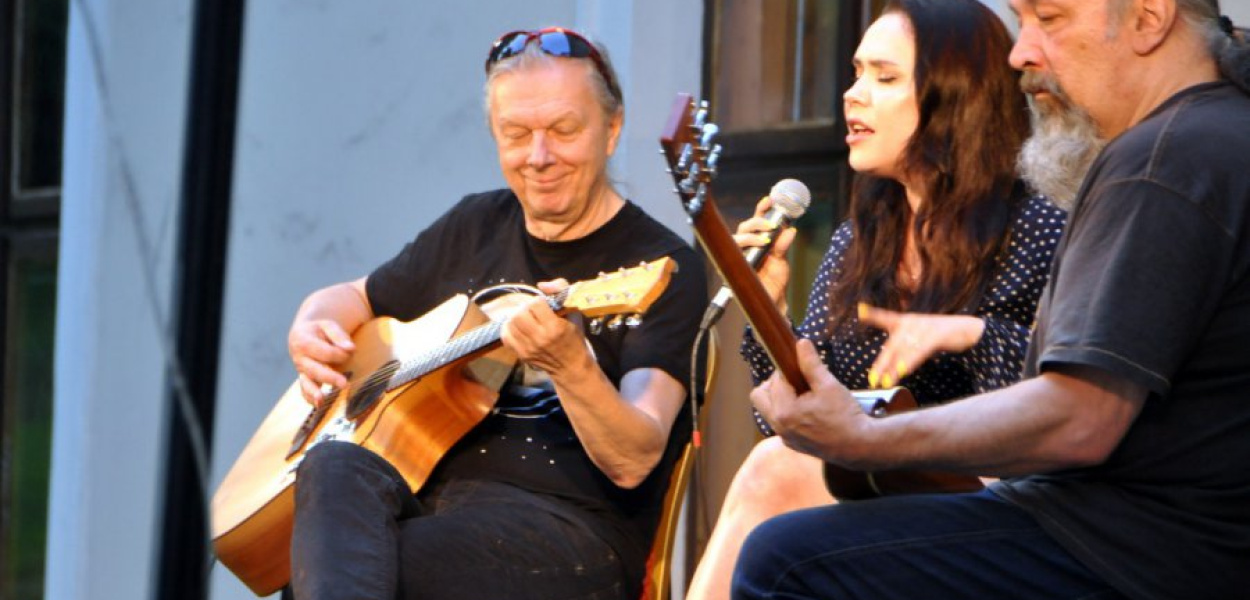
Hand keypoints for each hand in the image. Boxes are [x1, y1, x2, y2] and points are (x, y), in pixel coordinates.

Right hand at [288, 319, 355, 405]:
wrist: (303, 335)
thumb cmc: (319, 330)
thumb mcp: (328, 326)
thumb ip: (339, 335)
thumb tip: (350, 348)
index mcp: (303, 341)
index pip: (324, 351)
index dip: (339, 354)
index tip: (351, 351)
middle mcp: (299, 358)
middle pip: (314, 369)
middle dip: (329, 377)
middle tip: (344, 384)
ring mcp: (301, 370)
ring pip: (306, 382)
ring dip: (314, 392)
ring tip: (322, 400)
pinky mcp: (304, 379)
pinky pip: (304, 390)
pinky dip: (310, 398)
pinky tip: (319, 405)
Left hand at [501, 279, 588, 374]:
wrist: (571, 366)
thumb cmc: (574, 337)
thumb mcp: (574, 312)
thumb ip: (562, 290)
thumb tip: (541, 285)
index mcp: (555, 327)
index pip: (536, 304)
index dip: (539, 301)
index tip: (544, 305)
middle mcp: (540, 338)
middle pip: (520, 313)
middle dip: (526, 308)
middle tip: (532, 311)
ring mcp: (529, 348)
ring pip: (511, 323)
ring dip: (517, 317)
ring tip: (525, 318)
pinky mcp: (522, 354)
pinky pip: (506, 336)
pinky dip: (509, 328)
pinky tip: (518, 327)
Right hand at [733, 196, 798, 309]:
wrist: (772, 300)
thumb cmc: (775, 280)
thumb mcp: (782, 260)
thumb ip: (783, 245)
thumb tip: (791, 230)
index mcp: (758, 240)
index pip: (757, 220)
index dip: (761, 209)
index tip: (769, 200)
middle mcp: (746, 246)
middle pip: (744, 226)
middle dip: (756, 223)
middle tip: (771, 226)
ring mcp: (738, 256)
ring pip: (736, 238)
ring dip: (750, 237)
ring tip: (765, 241)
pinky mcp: (732, 267)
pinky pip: (732, 255)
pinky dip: (743, 250)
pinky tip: (752, 251)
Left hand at [751, 339, 869, 461]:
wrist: (860, 447)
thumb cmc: (845, 415)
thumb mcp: (829, 385)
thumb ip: (811, 364)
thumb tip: (801, 343)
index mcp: (784, 411)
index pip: (775, 381)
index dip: (786, 369)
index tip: (798, 364)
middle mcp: (779, 426)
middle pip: (760, 396)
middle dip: (774, 384)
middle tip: (796, 379)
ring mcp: (784, 437)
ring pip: (768, 410)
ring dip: (780, 398)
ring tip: (803, 394)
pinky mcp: (792, 444)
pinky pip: (780, 423)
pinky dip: (788, 412)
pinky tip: (808, 410)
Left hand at [856, 303, 984, 387]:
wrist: (968, 329)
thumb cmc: (940, 334)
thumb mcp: (918, 336)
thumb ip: (904, 351)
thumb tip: (892, 370)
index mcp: (906, 320)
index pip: (886, 317)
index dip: (873, 314)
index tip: (861, 311)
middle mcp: (912, 323)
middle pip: (892, 347)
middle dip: (881, 365)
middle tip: (872, 380)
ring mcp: (923, 328)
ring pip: (904, 353)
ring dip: (893, 370)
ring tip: (885, 383)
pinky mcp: (935, 336)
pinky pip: (918, 352)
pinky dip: (909, 362)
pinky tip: (901, 372)